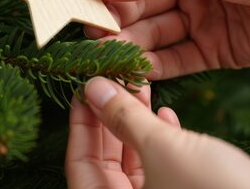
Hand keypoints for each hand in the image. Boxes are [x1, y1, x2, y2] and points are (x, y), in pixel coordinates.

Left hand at [65, 77, 249, 188]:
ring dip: (137, 124)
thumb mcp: (163, 149)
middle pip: (106, 161)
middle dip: (111, 118)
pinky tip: (170, 115)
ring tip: (143, 89)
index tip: (83, 88)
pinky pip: (162, 167)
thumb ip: (124, 118)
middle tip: (114, 81)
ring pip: (136, 161)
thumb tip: (93, 88)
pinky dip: (163, 140)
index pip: (80, 165)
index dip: (79, 125)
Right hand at [86, 0, 249, 78]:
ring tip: (111, 59)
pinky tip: (137, 70)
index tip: (84, 4)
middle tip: (94, 39)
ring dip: (131, 46)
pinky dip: (155, 66)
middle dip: (116, 22)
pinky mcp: (212, 50)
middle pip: (138, 5)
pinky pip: (175, 59)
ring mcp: (198, 18)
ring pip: (152, 34)